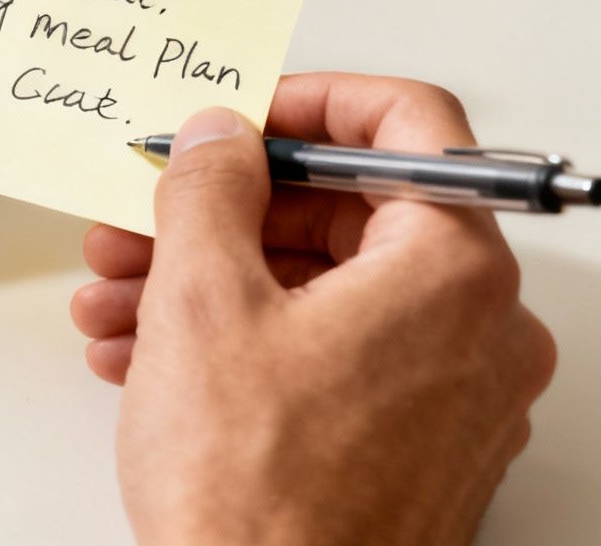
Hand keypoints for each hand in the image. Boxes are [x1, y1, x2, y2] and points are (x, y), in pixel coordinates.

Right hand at [70, 74, 555, 544]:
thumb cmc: (260, 498)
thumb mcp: (202, 299)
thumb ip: (211, 186)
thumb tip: (220, 136)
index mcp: (455, 271)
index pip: (408, 123)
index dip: (307, 102)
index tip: (240, 116)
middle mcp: (481, 330)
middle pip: (352, 214)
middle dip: (226, 211)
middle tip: (146, 212)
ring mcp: (454, 399)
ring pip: (327, 292)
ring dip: (213, 280)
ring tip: (119, 298)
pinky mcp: (416, 452)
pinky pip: (332, 359)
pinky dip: (246, 342)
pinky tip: (151, 357)